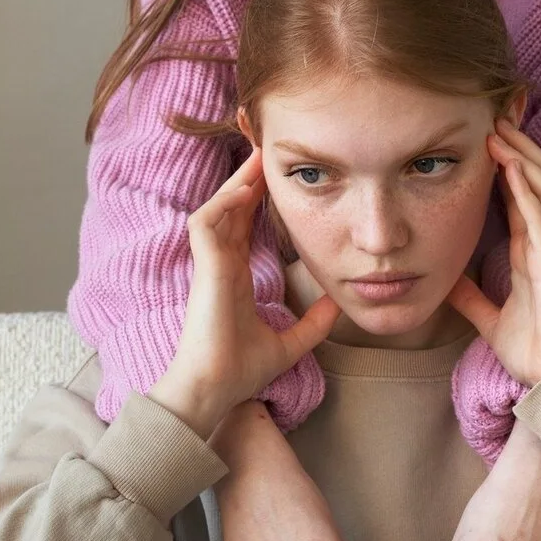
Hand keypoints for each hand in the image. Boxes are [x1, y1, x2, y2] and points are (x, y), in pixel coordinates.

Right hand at [149, 149, 339, 439]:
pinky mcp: (203, 269)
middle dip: (248, 179)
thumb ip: (312, 324)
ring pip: (218, 209)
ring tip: (258, 157)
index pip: (244, 227)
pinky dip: (222, 203)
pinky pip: (206, 224)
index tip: (277, 178)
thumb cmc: (241, 371)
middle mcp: (221, 265)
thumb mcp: (290, 344)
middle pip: (232, 210)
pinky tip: (243, 188)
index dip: (257, 200)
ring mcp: (209, 265)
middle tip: (268, 150)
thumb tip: (338, 305)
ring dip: (236, 182)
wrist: (217, 390)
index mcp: (234, 277)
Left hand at [445, 117, 540, 388]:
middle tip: (495, 118)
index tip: (487, 138)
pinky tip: (512, 168)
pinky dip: (527, 190)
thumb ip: (472, 298)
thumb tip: (446, 284)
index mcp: (531, 250)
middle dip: (520, 147)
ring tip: (501, 132)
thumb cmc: (532, 348)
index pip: (521, 195)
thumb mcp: (489, 317)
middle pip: (538, 179)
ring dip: (525, 157)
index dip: (508, 164)